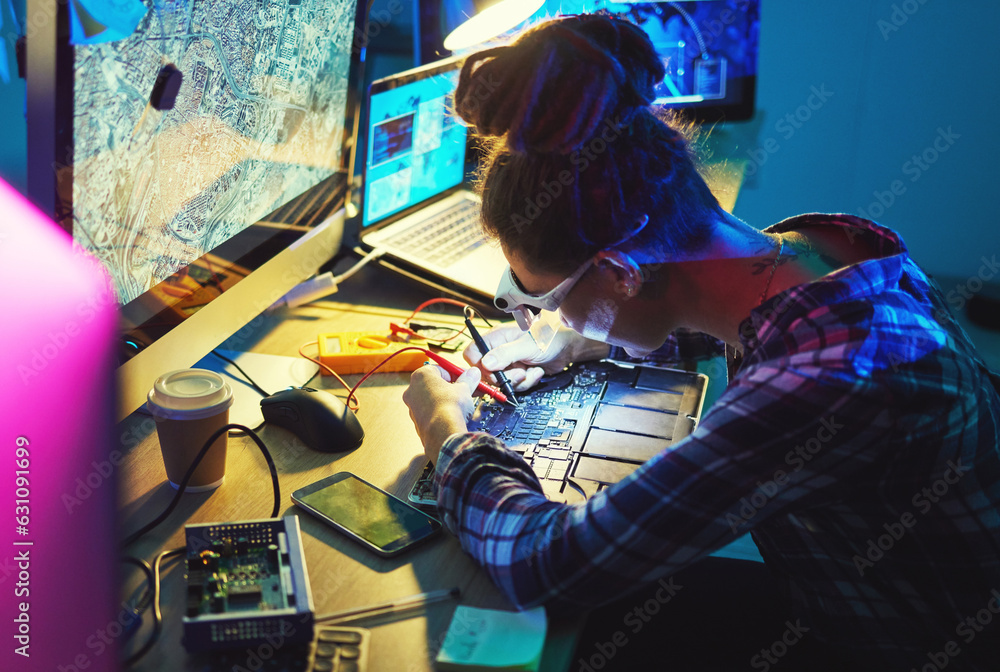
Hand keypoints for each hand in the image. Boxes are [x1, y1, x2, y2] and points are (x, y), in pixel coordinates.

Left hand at [403, 364, 481, 464]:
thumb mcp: (464, 389)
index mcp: (421, 375)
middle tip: (465, 391)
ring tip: (461, 406)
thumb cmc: (451, 406)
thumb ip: (468, 379)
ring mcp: (412, 407)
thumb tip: (473, 372)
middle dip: (451, 388)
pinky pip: (430, 413)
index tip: (466, 378)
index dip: (456, 374)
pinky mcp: (416, 422)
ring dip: (446, 401)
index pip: (441, 369)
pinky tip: (452, 417)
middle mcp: (412, 389)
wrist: (443, 433)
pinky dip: (440, 413)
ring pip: (432, 399)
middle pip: (435, 384)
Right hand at [463, 323, 609, 390]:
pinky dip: (527, 382)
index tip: (491, 370)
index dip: (478, 364)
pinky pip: (514, 385)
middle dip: (504, 376)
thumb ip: (505, 354)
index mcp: (496, 338)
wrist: (568, 349)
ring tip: (531, 370)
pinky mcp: (517, 373)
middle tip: (519, 372)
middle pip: (486, 372)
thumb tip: (485, 363)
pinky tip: (537, 371)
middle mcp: (499, 351)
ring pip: (501, 382)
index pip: (473, 352)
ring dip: (518, 380)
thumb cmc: (549, 338)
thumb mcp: (527, 346)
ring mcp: (508, 363)